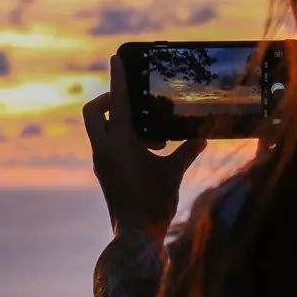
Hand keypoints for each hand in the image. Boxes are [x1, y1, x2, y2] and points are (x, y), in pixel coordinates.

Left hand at [83, 55, 206, 241]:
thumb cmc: (154, 204)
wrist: (135, 238)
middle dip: (108, 100)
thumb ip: (187, 152)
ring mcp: (101, 162)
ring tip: (153, 137)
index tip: (116, 58)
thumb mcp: (173, 174)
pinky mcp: (104, 173)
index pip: (116, 102)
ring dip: (120, 124)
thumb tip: (203, 137)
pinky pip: (107, 145)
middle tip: (131, 102)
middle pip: (93, 112)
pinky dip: (123, 140)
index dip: (118, 79)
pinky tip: (149, 152)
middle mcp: (104, 150)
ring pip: (100, 130)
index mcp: (119, 144)